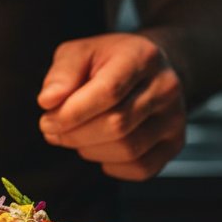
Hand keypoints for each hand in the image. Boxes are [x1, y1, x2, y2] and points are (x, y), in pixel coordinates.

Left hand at [37, 33, 185, 180]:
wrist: (149, 70)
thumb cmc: (108, 61)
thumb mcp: (80, 52)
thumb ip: (62, 73)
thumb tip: (48, 101)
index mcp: (142, 56)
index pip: (109, 92)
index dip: (72, 113)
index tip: (46, 120)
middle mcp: (166, 87)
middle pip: (117, 125)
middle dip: (75, 134)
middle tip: (52, 130)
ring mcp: (175, 117)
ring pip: (128, 150)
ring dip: (89, 149)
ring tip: (75, 136)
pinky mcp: (175, 143)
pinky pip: (140, 168)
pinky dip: (111, 165)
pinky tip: (99, 147)